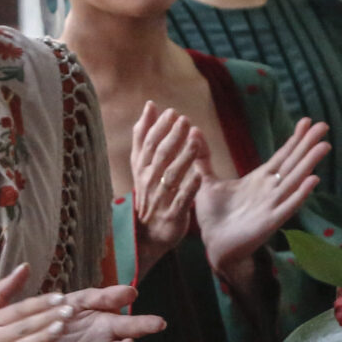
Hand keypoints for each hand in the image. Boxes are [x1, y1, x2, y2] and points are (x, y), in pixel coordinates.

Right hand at [128, 101, 204, 275]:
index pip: (148, 144)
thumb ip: (144, 136)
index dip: (158, 128)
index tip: (170, 112)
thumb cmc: (148, 193)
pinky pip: (181, 201)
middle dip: (171, 137)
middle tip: (183, 119)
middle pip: (160, 157)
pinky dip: (189, 189)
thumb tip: (150, 105)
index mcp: (142, 168)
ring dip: (183, 158)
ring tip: (194, 141)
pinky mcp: (172, 215)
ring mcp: (160, 199)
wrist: (146, 235)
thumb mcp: (142, 164)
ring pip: (171, 176)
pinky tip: (199, 176)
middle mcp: (149, 182)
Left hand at [193, 117, 328, 278]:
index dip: (294, 139)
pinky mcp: (270, 222)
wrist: (213, 245)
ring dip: (309, 163)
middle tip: (323, 126)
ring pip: (294, 180)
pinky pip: (288, 206)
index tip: (306, 121)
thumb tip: (194, 132)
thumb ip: (203, 158)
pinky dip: (300, 194)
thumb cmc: (213, 216)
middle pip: (293, 163)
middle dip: (307, 145)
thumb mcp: (206, 182)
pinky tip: (313, 180)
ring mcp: (272, 205)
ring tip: (324, 146)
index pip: (281, 156)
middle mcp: (270, 190)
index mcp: (259, 180)